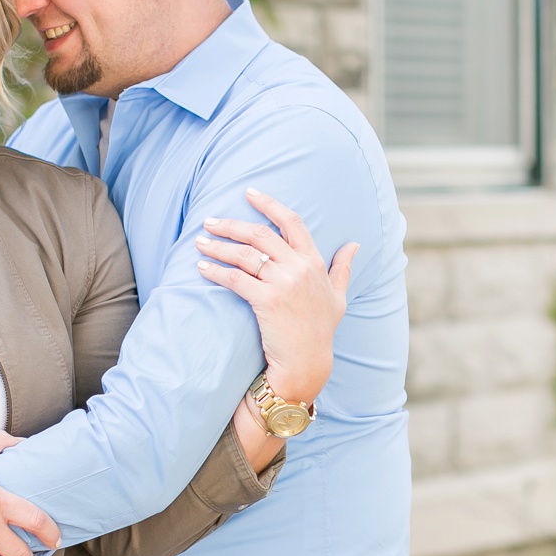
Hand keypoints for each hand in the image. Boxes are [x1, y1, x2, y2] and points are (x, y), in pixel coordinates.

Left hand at [195, 187, 356, 403]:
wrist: (307, 362)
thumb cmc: (321, 330)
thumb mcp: (339, 296)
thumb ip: (343, 268)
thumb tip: (355, 245)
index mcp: (315, 262)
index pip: (292, 222)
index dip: (270, 204)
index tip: (249, 193)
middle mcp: (299, 268)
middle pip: (260, 234)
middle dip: (232, 224)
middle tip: (210, 221)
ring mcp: (283, 284)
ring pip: (244, 255)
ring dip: (218, 246)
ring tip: (200, 243)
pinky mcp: (266, 301)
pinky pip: (236, 279)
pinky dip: (217, 272)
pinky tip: (203, 268)